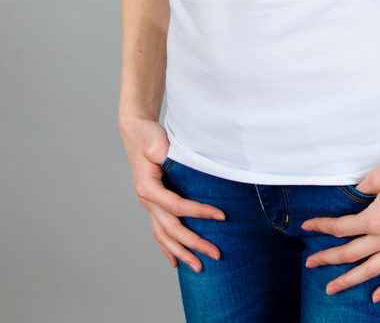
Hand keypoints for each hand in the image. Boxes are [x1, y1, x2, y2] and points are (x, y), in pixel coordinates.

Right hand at [120, 116, 225, 272]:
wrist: (136, 133)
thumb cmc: (149, 136)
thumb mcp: (158, 142)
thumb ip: (167, 154)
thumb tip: (185, 164)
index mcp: (148, 188)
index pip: (177, 206)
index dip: (199, 212)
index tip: (221, 216)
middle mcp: (147, 201)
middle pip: (172, 229)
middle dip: (194, 243)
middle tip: (216, 254)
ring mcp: (149, 206)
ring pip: (164, 236)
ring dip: (181, 252)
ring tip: (198, 268)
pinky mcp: (153, 205)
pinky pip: (159, 231)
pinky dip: (167, 248)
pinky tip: (175, 262)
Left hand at [301, 150, 379, 302]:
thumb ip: (364, 187)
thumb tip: (354, 195)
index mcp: (375, 218)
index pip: (341, 228)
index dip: (321, 227)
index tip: (308, 226)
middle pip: (351, 253)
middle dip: (328, 259)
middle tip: (311, 264)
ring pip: (372, 270)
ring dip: (350, 280)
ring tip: (333, 288)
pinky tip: (376, 296)